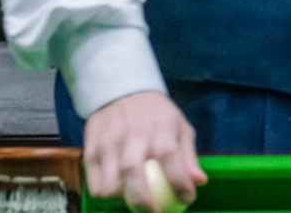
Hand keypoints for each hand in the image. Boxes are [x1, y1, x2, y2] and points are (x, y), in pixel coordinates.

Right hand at [81, 90, 203, 210]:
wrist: (120, 89)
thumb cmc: (155, 114)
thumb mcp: (179, 126)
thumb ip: (188, 156)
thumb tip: (200, 181)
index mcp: (160, 130)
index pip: (172, 162)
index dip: (181, 186)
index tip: (186, 198)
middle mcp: (132, 137)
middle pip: (132, 175)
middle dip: (144, 203)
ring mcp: (108, 145)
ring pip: (109, 185)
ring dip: (123, 200)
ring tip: (135, 200)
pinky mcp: (90, 151)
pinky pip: (95, 185)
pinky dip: (107, 195)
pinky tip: (118, 192)